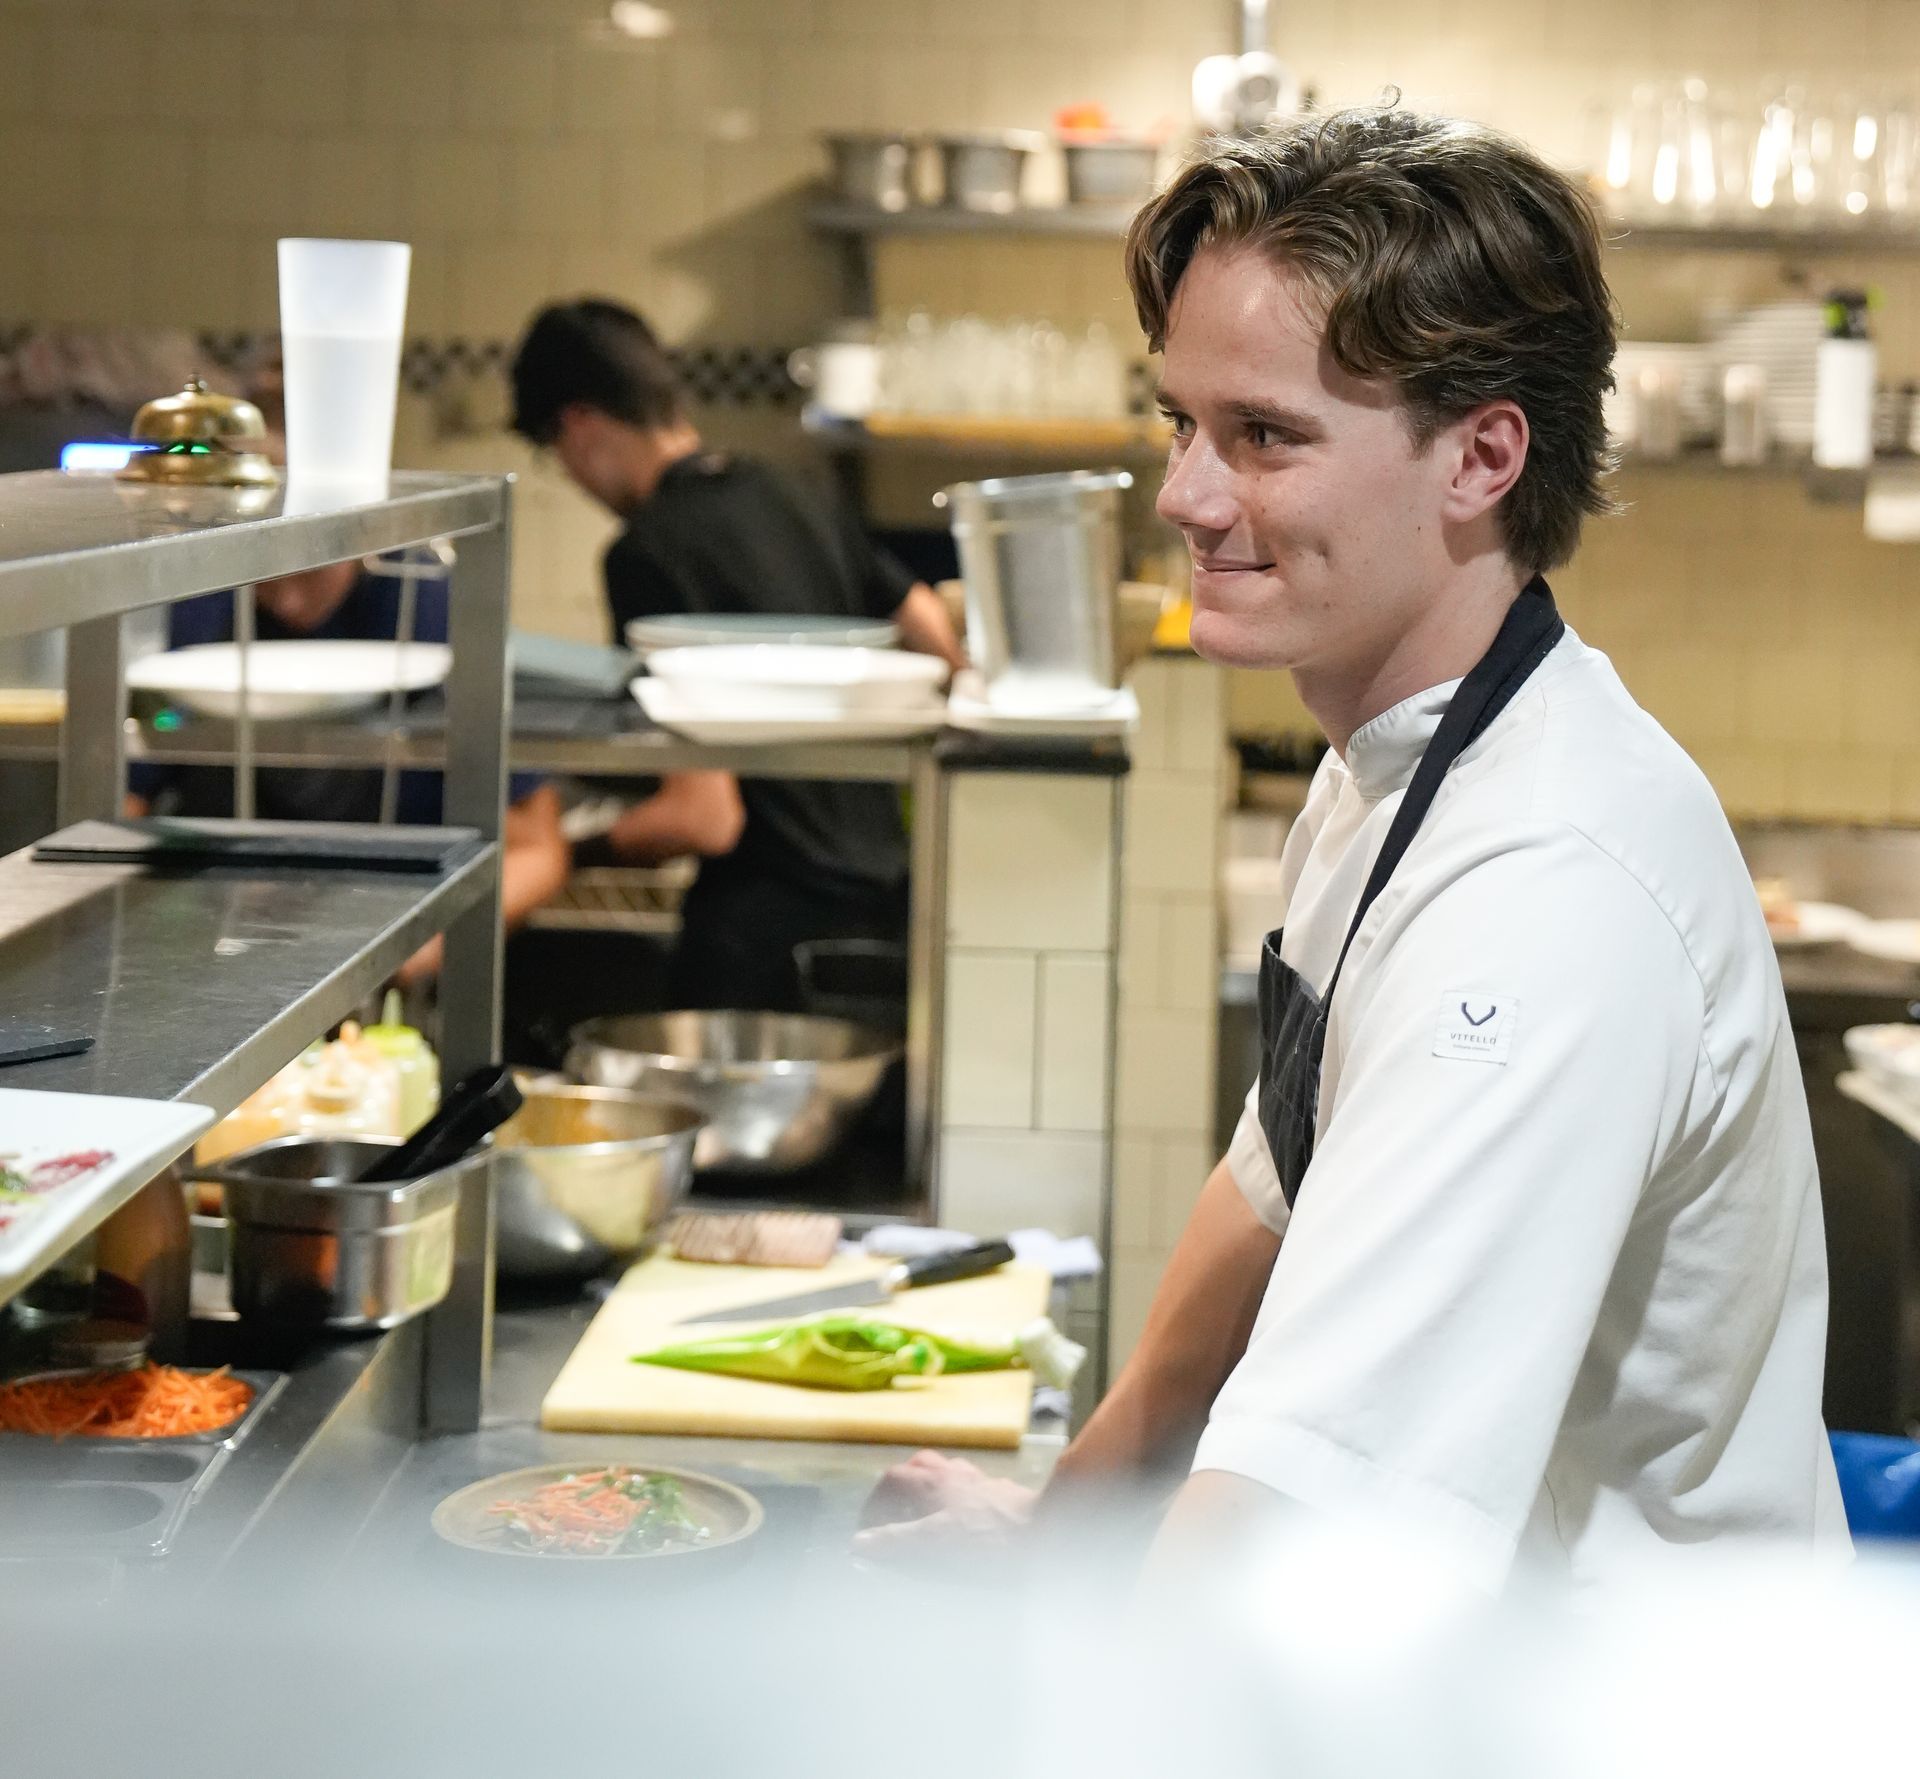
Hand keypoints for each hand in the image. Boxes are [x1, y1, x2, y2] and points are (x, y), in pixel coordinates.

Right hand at [851, 1450, 1036, 1567]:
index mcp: (935, 1482)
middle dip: (903, 1487)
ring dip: (935, 1490)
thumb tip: (859, 1542)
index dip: (874, 1502)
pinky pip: (978, 1491)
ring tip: (929, 1517)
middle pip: (921, 1466)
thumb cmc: (992, 1540)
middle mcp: (958, 1476)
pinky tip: (970, 1525)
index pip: (892, 1479)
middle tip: (896, 1516)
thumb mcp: (934, 1545)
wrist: (1052, 1532)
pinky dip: (964, 1503)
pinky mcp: (1009, 1498)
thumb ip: (895, 1542)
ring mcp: (985, 1485)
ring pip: (951, 1474)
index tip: (868, 1529)